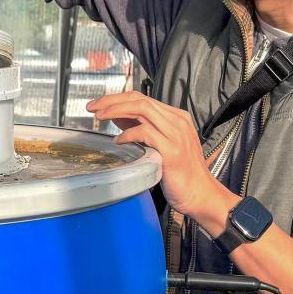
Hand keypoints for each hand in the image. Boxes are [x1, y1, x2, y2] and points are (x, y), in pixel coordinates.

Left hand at [87, 92, 237, 233]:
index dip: (117, 98)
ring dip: (115, 110)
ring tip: (99, 117)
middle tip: (92, 107)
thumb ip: (143, 129)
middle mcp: (177, 121)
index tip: (98, 104)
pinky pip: (145, 133)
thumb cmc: (181, 174)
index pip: (142, 98)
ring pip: (141, 109)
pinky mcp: (172, 151)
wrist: (200, 194)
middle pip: (139, 99)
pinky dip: (128, 134)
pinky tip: (118, 141)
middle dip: (111, 100)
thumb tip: (117, 117)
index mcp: (176, 117)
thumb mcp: (162, 145)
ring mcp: (176, 135)